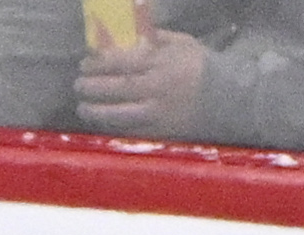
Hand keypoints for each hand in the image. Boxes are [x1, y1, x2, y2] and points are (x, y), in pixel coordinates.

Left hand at [74, 26, 209, 127]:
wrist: (225, 98)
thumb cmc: (199, 67)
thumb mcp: (182, 44)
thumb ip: (154, 39)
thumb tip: (124, 33)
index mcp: (163, 63)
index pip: (124, 63)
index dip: (100, 64)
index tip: (85, 63)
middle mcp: (159, 89)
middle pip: (119, 88)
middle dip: (93, 87)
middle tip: (78, 85)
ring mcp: (159, 113)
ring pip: (121, 114)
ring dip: (97, 112)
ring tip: (82, 107)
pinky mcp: (160, 133)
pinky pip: (131, 131)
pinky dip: (113, 128)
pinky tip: (101, 123)